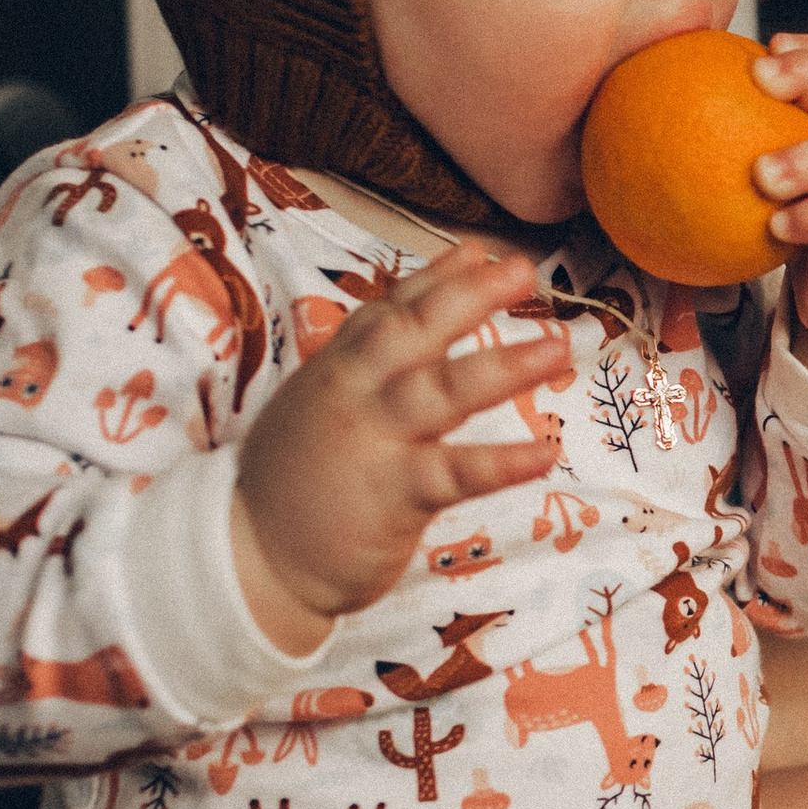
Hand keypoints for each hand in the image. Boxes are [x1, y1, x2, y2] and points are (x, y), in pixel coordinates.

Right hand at [230, 245, 573, 652]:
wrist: (251, 557)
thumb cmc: (296, 480)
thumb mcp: (321, 403)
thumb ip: (365, 358)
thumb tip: (411, 309)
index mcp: (337, 370)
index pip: (388, 312)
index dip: (435, 279)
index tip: (481, 251)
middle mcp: (355, 393)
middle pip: (413, 332)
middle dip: (468, 297)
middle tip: (522, 269)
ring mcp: (374, 440)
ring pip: (441, 391)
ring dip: (502, 366)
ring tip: (556, 348)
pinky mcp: (393, 494)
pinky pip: (454, 473)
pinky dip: (501, 462)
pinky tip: (544, 453)